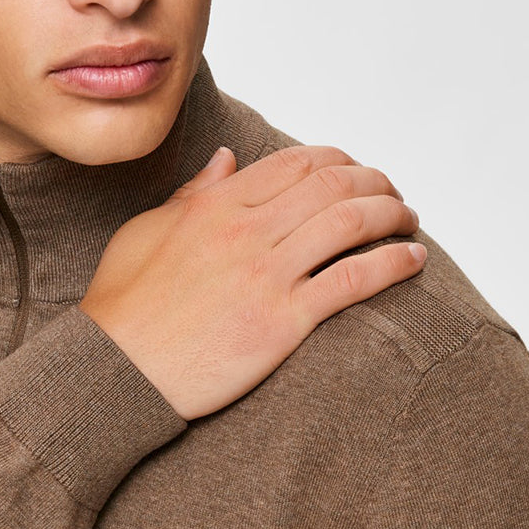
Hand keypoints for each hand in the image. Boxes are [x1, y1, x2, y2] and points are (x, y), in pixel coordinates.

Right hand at [80, 145, 424, 420]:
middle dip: (374, 181)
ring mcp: (266, 275)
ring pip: (350, 223)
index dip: (337, 159)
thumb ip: (193, 192)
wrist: (116, 371)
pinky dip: (392, 264)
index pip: (296, 162)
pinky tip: (412, 260)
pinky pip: (353, 280)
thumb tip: (227, 158)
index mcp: (215, 204)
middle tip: (392, 193)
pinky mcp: (282, 321)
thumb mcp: (147, 230)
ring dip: (392, 214)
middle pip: (332, 184)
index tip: (355, 169)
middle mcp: (245, 230)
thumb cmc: (123, 306)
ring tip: (409, 220)